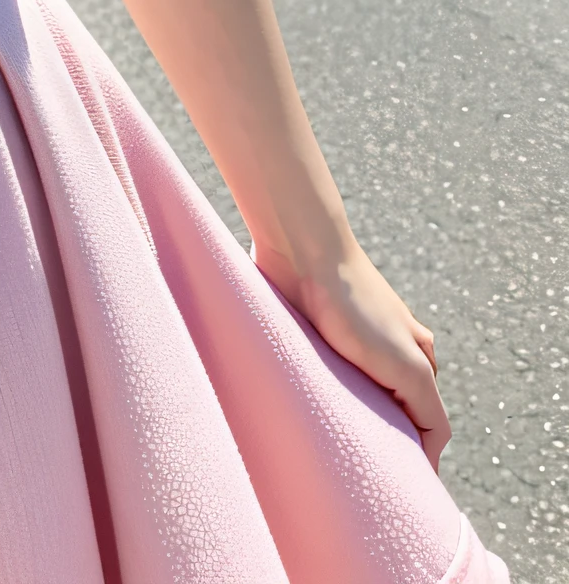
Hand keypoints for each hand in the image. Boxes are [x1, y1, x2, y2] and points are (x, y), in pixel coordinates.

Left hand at [254, 232, 448, 464]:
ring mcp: (350, 344)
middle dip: (379, 438)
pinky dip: (321, 394)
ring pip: (355, 398)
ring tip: (330, 433)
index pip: (426, 427)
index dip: (415, 457)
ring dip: (347, 415)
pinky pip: (322, 378)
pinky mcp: (314, 336)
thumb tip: (429, 458)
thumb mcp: (406, 364)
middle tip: (358, 464)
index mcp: (418, 361)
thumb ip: (427, 410)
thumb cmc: (354, 304)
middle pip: (391, 414)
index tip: (394, 483)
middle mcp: (389, 353)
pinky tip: (307, 403)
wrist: (302, 249)